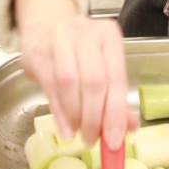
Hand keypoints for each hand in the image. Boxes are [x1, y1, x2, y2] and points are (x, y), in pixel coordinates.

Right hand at [14, 0, 136, 148]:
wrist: (47, 27)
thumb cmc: (80, 52)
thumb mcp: (102, 66)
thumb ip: (116, 96)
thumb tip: (129, 128)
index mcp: (109, 36)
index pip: (116, 78)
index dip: (115, 112)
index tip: (113, 140)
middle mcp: (86, 32)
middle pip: (93, 81)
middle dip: (94, 117)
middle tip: (92, 139)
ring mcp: (60, 38)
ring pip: (70, 82)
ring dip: (75, 115)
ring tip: (79, 133)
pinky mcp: (39, 51)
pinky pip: (50, 86)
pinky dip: (59, 113)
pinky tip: (65, 129)